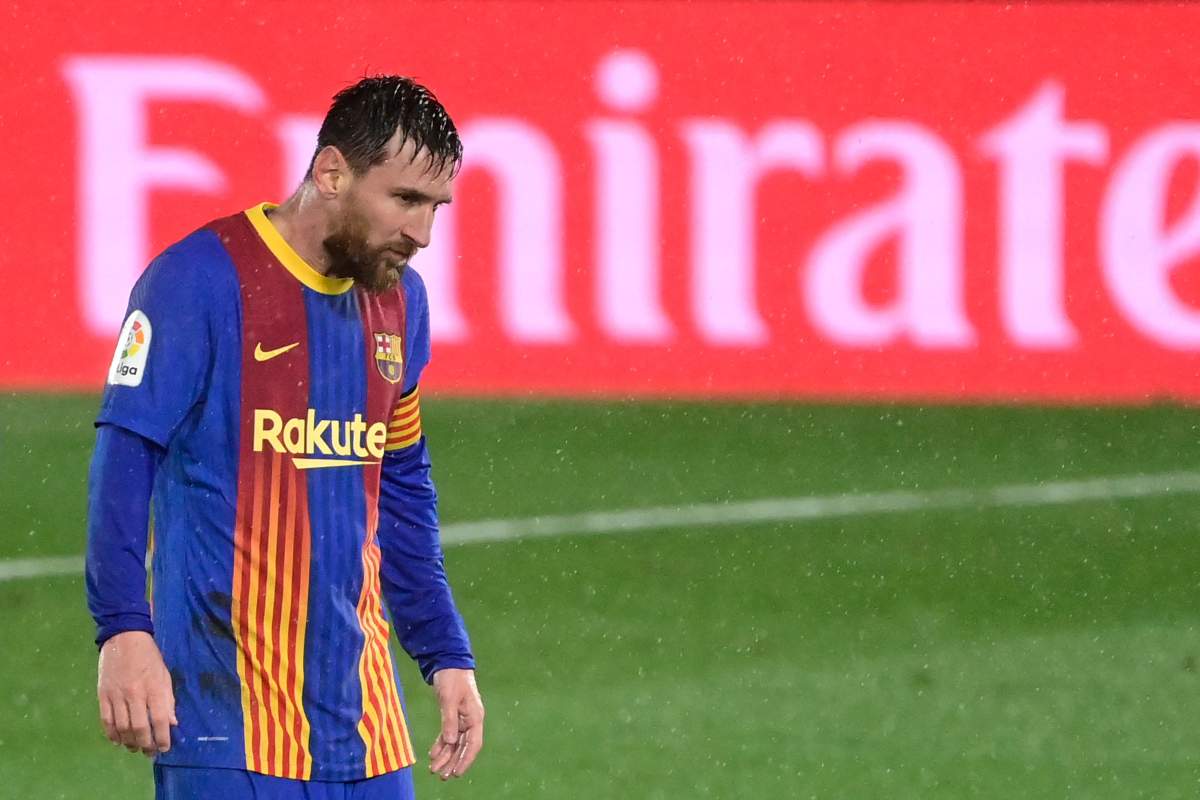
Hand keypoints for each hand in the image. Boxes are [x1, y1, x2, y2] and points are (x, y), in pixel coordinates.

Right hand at [97, 631, 177, 756]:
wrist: (124, 638)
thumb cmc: (149, 657)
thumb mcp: (165, 675)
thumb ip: (168, 700)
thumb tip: (172, 723)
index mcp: (154, 688)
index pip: (159, 719)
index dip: (162, 738)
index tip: (164, 748)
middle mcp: (135, 694)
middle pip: (139, 727)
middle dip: (145, 744)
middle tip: (149, 753)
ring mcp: (116, 695)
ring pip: (121, 727)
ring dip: (129, 742)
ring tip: (135, 748)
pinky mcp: (103, 695)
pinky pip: (106, 720)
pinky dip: (112, 734)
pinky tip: (118, 740)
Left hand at [429, 668, 483, 779]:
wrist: (449, 661)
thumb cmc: (452, 678)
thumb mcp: (449, 698)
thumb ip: (449, 720)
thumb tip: (450, 741)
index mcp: (475, 716)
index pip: (473, 744)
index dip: (465, 760)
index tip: (456, 773)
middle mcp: (471, 720)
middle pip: (463, 747)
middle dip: (453, 762)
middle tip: (442, 776)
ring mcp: (463, 718)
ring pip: (455, 743)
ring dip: (446, 756)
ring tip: (434, 770)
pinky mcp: (454, 715)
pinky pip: (449, 734)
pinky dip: (441, 744)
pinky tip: (433, 754)